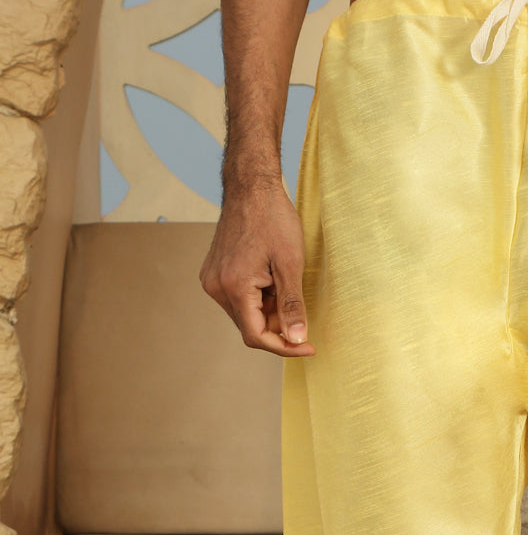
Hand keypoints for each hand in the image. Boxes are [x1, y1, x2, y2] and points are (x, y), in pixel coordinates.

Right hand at [199, 178, 315, 355]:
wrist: (251, 187)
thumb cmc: (273, 218)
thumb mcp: (291, 264)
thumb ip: (292, 306)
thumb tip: (297, 339)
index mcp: (233, 286)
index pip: (256, 336)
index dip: (284, 347)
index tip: (308, 346)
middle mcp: (216, 287)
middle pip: (250, 327)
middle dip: (278, 326)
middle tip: (298, 305)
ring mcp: (212, 280)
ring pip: (245, 315)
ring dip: (269, 311)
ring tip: (282, 283)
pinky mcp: (215, 273)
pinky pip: (239, 300)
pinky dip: (259, 300)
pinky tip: (271, 279)